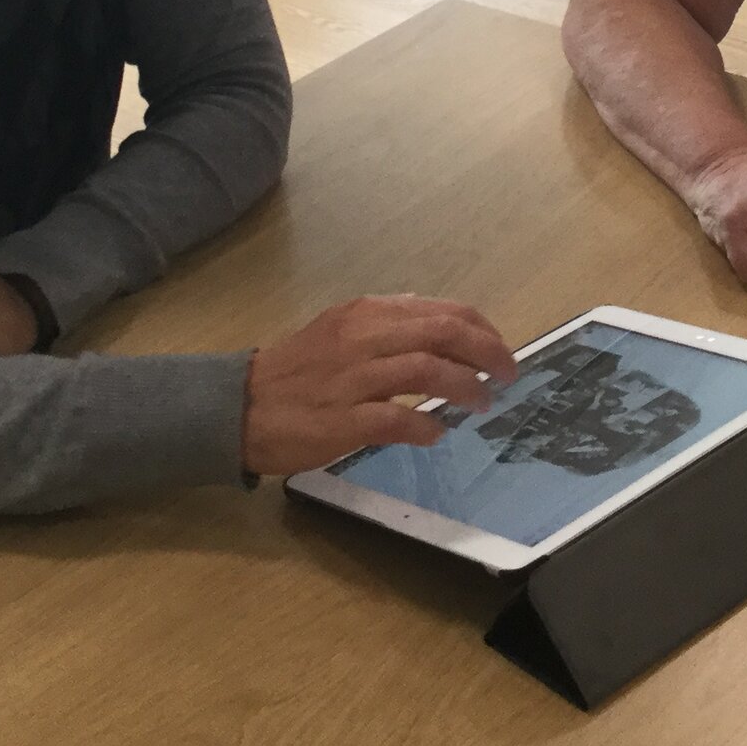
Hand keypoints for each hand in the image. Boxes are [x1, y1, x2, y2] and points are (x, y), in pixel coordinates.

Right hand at [241, 294, 521, 474]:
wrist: (239, 405)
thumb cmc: (296, 372)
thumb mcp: (341, 330)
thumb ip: (387, 325)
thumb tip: (437, 327)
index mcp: (366, 314)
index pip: (441, 311)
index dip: (482, 330)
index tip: (500, 350)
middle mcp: (363, 338)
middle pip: (443, 334)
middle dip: (487, 353)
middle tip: (507, 375)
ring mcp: (352, 379)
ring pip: (427, 372)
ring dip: (465, 389)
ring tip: (482, 403)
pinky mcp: (341, 420)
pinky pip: (395, 420)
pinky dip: (424, 427)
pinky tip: (436, 434)